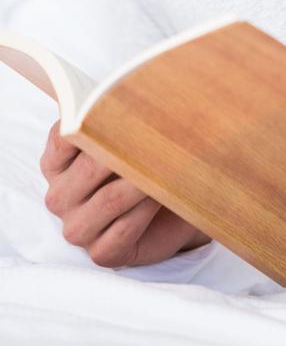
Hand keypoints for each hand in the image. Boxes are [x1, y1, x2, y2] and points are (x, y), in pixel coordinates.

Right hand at [40, 121, 210, 266]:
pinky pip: (124, 229)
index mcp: (55, 164)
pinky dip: (147, 209)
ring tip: (165, 164)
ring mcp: (78, 229)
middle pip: (90, 168)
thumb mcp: (124, 137)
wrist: (169, 207)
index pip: (64, 138)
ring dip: (142, 181)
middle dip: (126, 150)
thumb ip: (110, 115)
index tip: (119, 108)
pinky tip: (162, 195)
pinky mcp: (102, 253)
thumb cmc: (141, 165)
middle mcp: (59, 198)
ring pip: (110, 199)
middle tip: (156, 136)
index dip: (92, 122)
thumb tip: (116, 93)